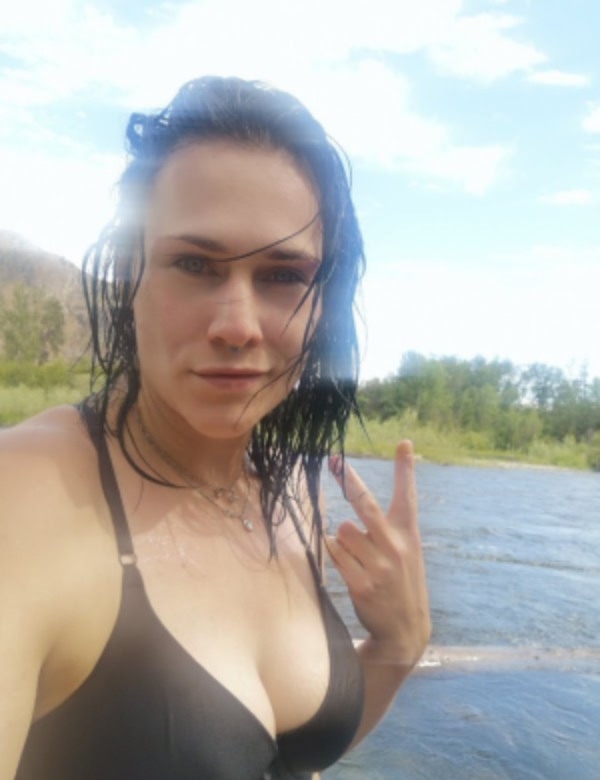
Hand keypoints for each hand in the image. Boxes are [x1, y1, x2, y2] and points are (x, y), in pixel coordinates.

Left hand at [326, 441, 430, 667]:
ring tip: (358, 558)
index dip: (405, 468)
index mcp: (408, 534)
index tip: (404, 443)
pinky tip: (350, 568)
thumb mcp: (407, 552)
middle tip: (333, 460)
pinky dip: (335, 555)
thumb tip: (344, 523)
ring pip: (343, 531)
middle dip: (348, 479)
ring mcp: (380, 565)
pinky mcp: (362, 583)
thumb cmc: (401, 582)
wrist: (404, 630)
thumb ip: (386, 531)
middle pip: (365, 503)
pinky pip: (335, 554)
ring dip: (343, 540)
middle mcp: (395, 546)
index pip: (408, 495)